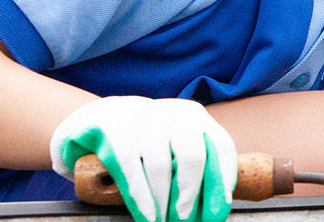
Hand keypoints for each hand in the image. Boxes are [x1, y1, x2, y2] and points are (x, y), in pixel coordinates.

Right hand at [50, 96, 235, 221]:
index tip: (218, 212)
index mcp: (195, 117)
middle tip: (185, 218)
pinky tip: (147, 215)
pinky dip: (140, 196)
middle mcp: (173, 113)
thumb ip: (194, 176)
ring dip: (162, 201)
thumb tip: (212, 213)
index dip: (222, 180)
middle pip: (192, 155)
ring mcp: (142, 117)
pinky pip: (130, 167)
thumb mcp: (175, 151)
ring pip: (159, 165)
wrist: (100, 120)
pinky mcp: (113, 127)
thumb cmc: (148, 145)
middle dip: (190, 193)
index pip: (220, 147)